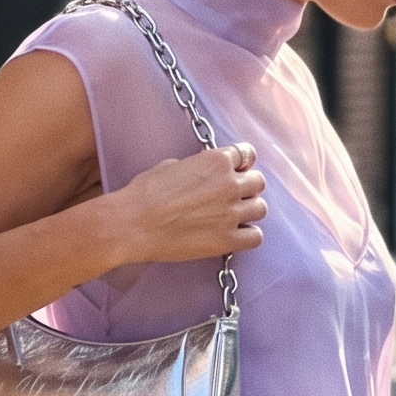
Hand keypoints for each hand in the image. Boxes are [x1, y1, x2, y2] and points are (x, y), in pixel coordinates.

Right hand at [104, 142, 266, 269]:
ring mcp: (231, 213)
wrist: (134, 224)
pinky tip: (235, 235)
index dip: (242, 163)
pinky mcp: (227, 240)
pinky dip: (248, 235)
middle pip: (258, 182)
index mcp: (217, 160)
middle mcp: (230, 184)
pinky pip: (256, 237)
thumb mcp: (171, 166)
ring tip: (234, 217)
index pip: (247, 154)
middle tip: (233, 197)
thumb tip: (200, 175)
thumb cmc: (145, 193)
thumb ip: (196, 167)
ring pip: (261, 209)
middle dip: (247, 187)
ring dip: (250, 211)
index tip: (237, 171)